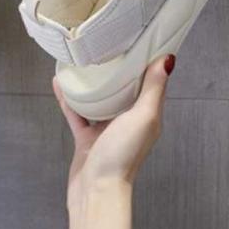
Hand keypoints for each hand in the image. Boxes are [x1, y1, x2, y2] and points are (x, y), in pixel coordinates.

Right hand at [53, 55, 173, 208]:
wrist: (96, 190)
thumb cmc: (123, 155)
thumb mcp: (143, 117)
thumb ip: (153, 89)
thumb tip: (168, 59)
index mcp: (146, 115)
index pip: (149, 83)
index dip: (147, 61)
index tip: (141, 38)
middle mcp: (128, 121)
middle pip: (124, 89)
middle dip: (117, 69)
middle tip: (108, 44)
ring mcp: (106, 130)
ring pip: (99, 100)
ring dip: (92, 83)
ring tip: (82, 62)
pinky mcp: (87, 139)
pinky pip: (77, 113)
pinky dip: (69, 99)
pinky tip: (59, 83)